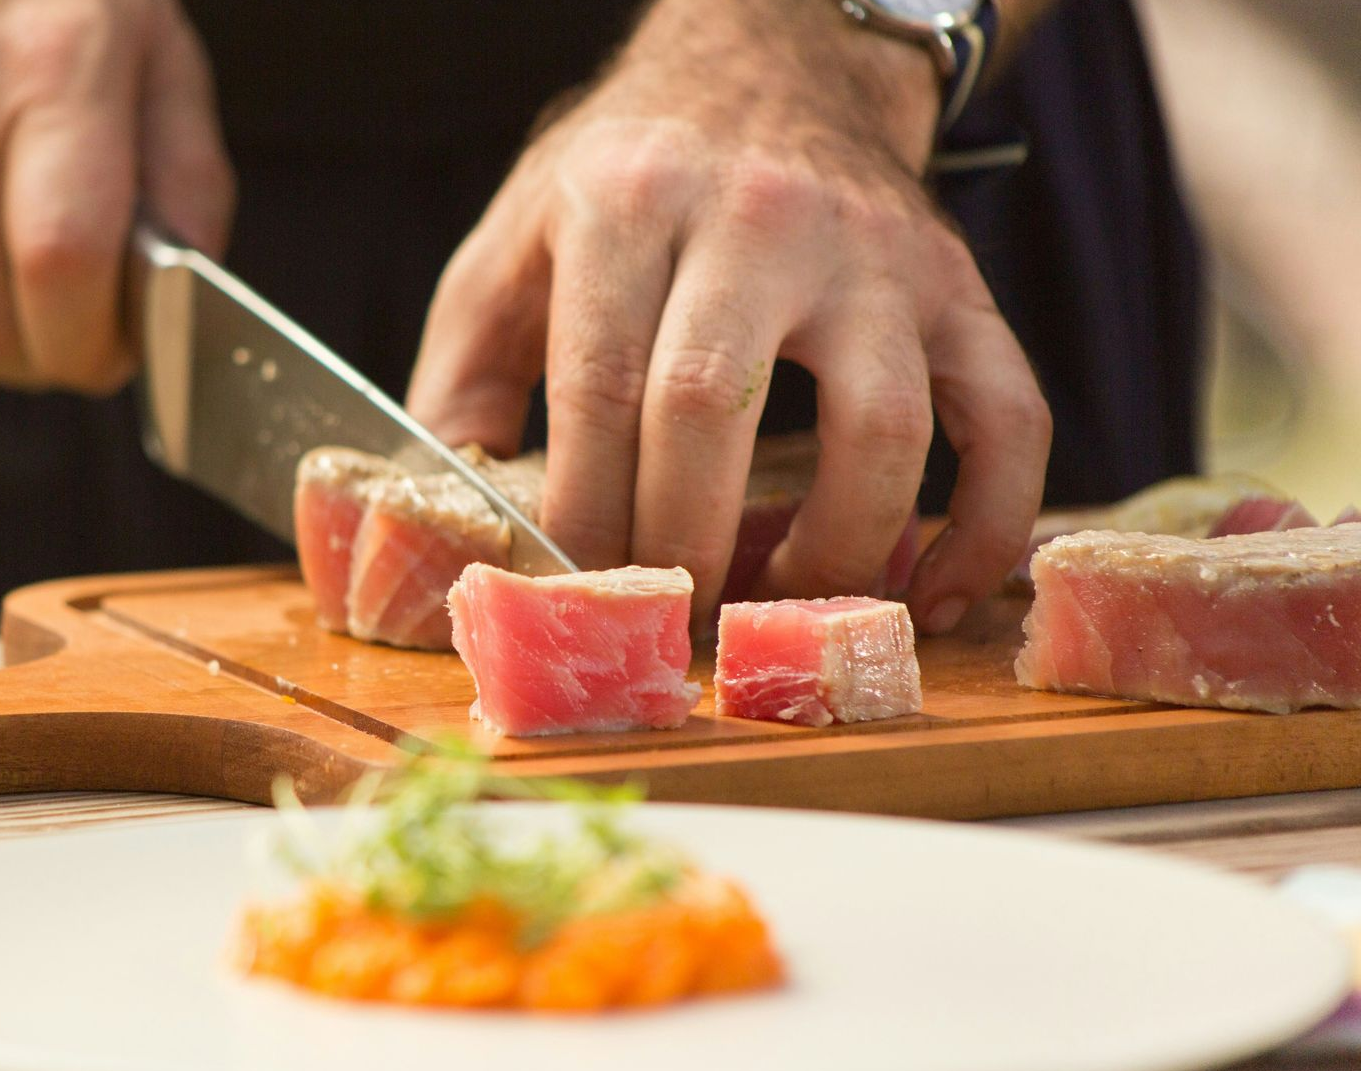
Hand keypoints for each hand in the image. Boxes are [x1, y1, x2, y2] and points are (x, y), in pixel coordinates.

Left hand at [406, 0, 1050, 632]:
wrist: (770, 64)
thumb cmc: (629, 174)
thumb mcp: (516, 239)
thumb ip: (466, 372)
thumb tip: (449, 522)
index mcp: (630, 203)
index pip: (600, 385)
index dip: (585, 513)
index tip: (578, 592)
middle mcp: (758, 217)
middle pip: (713, 407)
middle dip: (681, 544)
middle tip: (667, 617)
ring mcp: (876, 253)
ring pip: (882, 426)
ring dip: (832, 549)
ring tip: (780, 606)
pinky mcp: (961, 287)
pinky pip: (1011, 419)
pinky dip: (990, 524)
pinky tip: (935, 592)